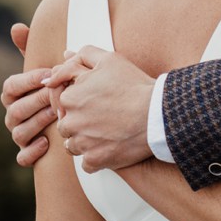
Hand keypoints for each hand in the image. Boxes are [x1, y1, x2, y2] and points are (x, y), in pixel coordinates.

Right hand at [2, 21, 56, 166]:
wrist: (78, 115)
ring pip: (19, 131)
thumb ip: (32, 47)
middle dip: (36, 101)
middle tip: (56, 95)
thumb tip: (16, 26)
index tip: (48, 75)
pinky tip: (47, 143)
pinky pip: (22, 157)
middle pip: (16, 109)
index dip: (27, 80)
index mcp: (13, 94)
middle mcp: (13, 114)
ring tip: (55, 116)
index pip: (10, 86)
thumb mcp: (48, 67)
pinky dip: (32, 151)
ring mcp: (19, 135)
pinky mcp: (28, 153)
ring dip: (37, 123)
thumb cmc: (58, 87)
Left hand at [46, 46, 154, 171]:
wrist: (157, 113)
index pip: (64, 103)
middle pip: (67, 126)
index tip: (98, 104)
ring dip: (86, 142)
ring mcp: (82, 143)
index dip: (81, 103)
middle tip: (103, 118)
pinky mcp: (95, 160)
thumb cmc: (135, 86)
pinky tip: (111, 148)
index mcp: (70, 98)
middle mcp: (71, 122)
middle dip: (80, 123)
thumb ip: (83, 56)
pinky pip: (87, 164)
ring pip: (74, 146)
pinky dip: (97, 159)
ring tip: (107, 133)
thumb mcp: (110, 59)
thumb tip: (63, 58)